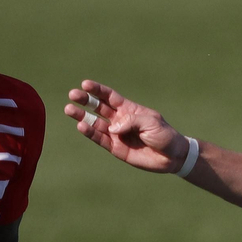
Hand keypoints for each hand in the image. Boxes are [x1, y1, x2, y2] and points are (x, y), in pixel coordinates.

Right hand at [64, 80, 194, 174]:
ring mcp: (116, 134)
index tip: (85, 84)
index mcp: (129, 109)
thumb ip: (131, 121)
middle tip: (72, 95)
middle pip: (98, 107)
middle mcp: (119, 120)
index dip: (97, 90)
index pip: (109, 97)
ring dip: (82, 116)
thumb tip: (111, 127)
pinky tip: (80, 126)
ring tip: (69, 109)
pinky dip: (90, 133)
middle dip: (85, 100)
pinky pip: (100, 139)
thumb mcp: (151, 122)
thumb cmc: (164, 135)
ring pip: (95, 123)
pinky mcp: (115, 148)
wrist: (172, 157)